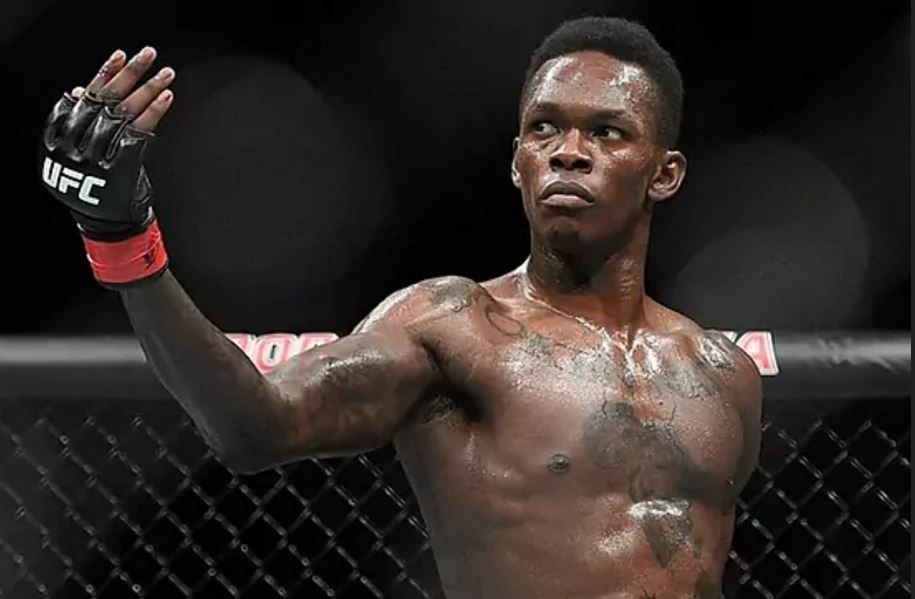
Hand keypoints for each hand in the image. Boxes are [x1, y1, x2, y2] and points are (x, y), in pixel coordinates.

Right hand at [38, 47, 176, 284]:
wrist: (109, 228)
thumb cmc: (98, 190)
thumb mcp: (78, 156)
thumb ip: (79, 125)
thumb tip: (77, 92)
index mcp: (56, 143)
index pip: (81, 100)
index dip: (101, 76)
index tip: (118, 57)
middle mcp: (73, 148)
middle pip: (103, 101)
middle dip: (129, 75)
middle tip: (148, 53)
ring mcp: (95, 159)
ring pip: (122, 114)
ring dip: (147, 90)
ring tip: (166, 72)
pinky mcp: (118, 169)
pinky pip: (138, 133)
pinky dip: (153, 112)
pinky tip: (167, 96)